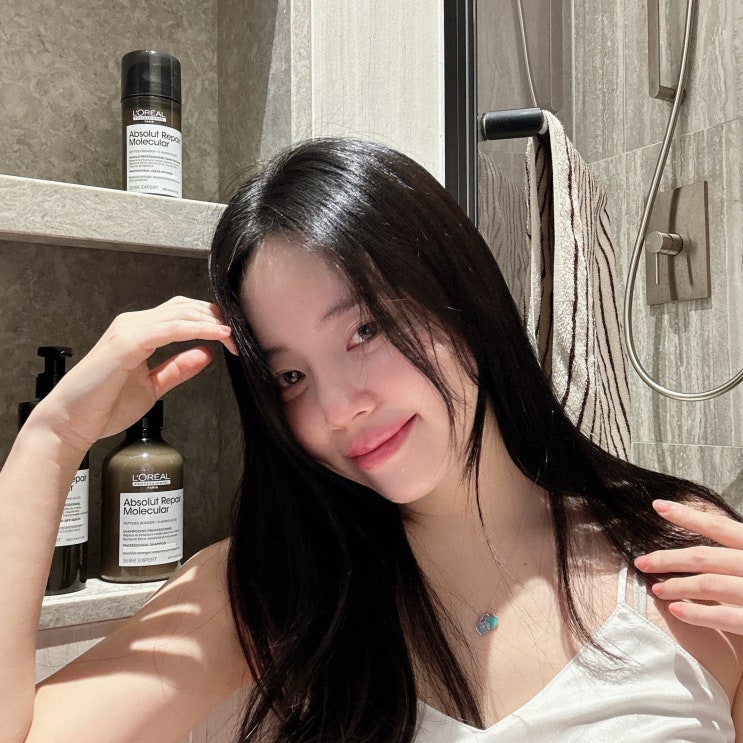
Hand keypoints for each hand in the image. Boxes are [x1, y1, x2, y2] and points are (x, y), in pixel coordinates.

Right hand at [30, 296, 236, 451]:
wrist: (71, 423)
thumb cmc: (104, 406)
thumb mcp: (153, 386)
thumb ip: (177, 368)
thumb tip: (206, 353)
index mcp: (140, 332)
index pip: (182, 314)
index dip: (210, 321)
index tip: (234, 336)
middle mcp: (134, 324)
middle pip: (184, 307)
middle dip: (216, 317)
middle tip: (240, 333)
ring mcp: (129, 330)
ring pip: (179, 313)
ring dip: (211, 322)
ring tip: (233, 334)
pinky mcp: (126, 342)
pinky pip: (168, 329)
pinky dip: (195, 329)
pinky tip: (215, 336)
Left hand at [634, 499, 742, 635]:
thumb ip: (741, 547)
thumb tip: (717, 545)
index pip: (719, 526)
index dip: (687, 516)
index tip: (658, 506)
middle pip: (704, 556)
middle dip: (668, 557)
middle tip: (642, 561)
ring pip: (709, 585)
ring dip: (678, 585)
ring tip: (657, 588)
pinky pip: (727, 617)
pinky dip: (699, 614)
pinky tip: (678, 610)